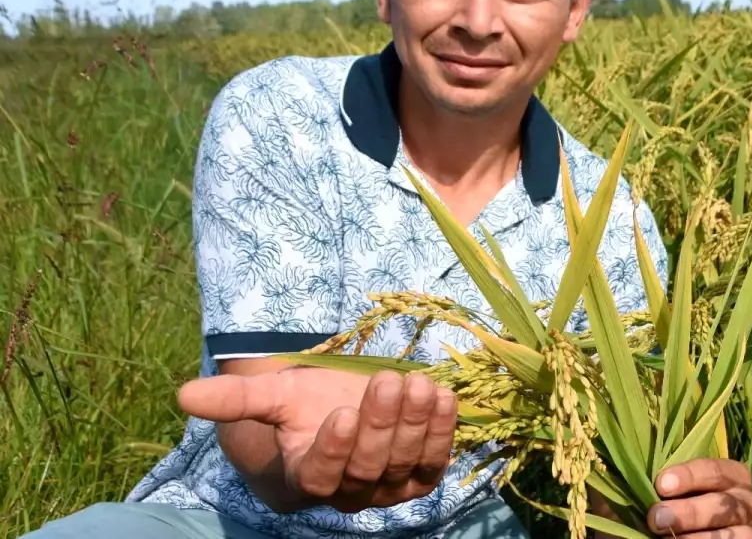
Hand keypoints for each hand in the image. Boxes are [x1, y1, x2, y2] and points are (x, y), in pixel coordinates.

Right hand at [177, 365, 457, 512]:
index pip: (321, 475)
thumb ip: (235, 400)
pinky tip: (444, 396)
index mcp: (308, 478)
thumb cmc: (299, 406)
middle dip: (381, 424)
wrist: (339, 410)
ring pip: (405, 464)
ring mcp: (389, 487)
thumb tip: (184, 394)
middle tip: (388, 382)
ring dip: (415, 424)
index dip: (334, 449)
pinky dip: (442, 430)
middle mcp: (350, 492)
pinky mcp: (421, 474)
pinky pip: (435, 459)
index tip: (342, 412)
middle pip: (368, 468)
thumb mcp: (271, 397)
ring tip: (418, 384)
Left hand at [645, 458, 751, 537]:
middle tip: (656, 518)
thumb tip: (643, 483)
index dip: (689, 476)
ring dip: (695, 538)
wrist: (692, 532)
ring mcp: (749, 530)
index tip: (661, 485)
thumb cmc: (682, 506)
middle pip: (722, 504)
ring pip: (728, 535)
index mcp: (734, 476)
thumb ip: (666, 485)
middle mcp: (747, 502)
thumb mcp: (679, 491)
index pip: (716, 470)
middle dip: (688, 512)